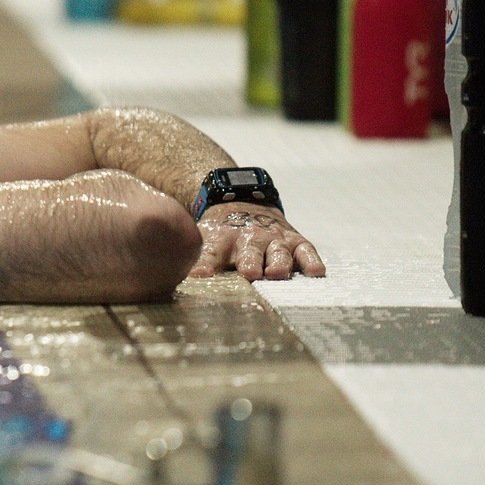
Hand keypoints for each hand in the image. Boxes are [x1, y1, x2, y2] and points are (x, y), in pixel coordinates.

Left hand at [189, 202, 324, 280]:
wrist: (242, 201)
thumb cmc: (221, 233)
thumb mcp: (205, 239)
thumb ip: (195, 260)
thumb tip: (168, 282)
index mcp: (222, 238)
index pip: (211, 251)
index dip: (206, 264)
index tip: (199, 276)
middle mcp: (249, 238)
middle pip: (249, 251)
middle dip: (250, 262)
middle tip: (249, 273)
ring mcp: (274, 238)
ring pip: (278, 251)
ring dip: (278, 262)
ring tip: (277, 272)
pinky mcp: (296, 240)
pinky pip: (306, 251)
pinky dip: (311, 261)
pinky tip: (315, 272)